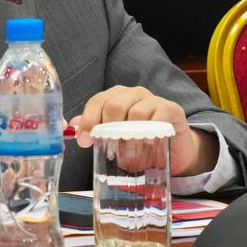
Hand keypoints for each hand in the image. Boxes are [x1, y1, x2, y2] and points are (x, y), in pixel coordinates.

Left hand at [69, 85, 218, 176]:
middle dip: (107, 129)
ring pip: (135, 112)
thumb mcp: (115, 140)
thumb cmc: (140, 144)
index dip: (88, 120)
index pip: (97, 101)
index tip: (84, 141)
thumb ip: (95, 130)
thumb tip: (73, 127)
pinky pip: (159, 114)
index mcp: (117, 97)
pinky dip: (151, 130)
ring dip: (130, 136)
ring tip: (128, 152)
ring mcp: (154, 100)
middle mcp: (134, 94)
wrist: (173, 151)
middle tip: (109, 148)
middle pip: (114, 105)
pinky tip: (148, 142)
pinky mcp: (172, 109)